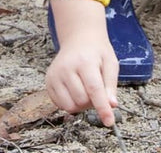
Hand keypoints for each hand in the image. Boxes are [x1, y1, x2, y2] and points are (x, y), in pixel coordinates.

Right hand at [46, 0, 118, 125]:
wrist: (78, 38)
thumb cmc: (96, 51)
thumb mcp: (110, 63)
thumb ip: (111, 85)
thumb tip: (112, 105)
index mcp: (84, 61)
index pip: (94, 89)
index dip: (102, 108)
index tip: (109, 122)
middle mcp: (66, 67)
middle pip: (82, 101)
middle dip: (92, 101)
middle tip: (95, 89)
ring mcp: (55, 74)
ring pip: (70, 106)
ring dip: (81, 105)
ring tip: (85, 89)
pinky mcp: (49, 81)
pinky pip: (60, 105)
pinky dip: (71, 103)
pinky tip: (75, 90)